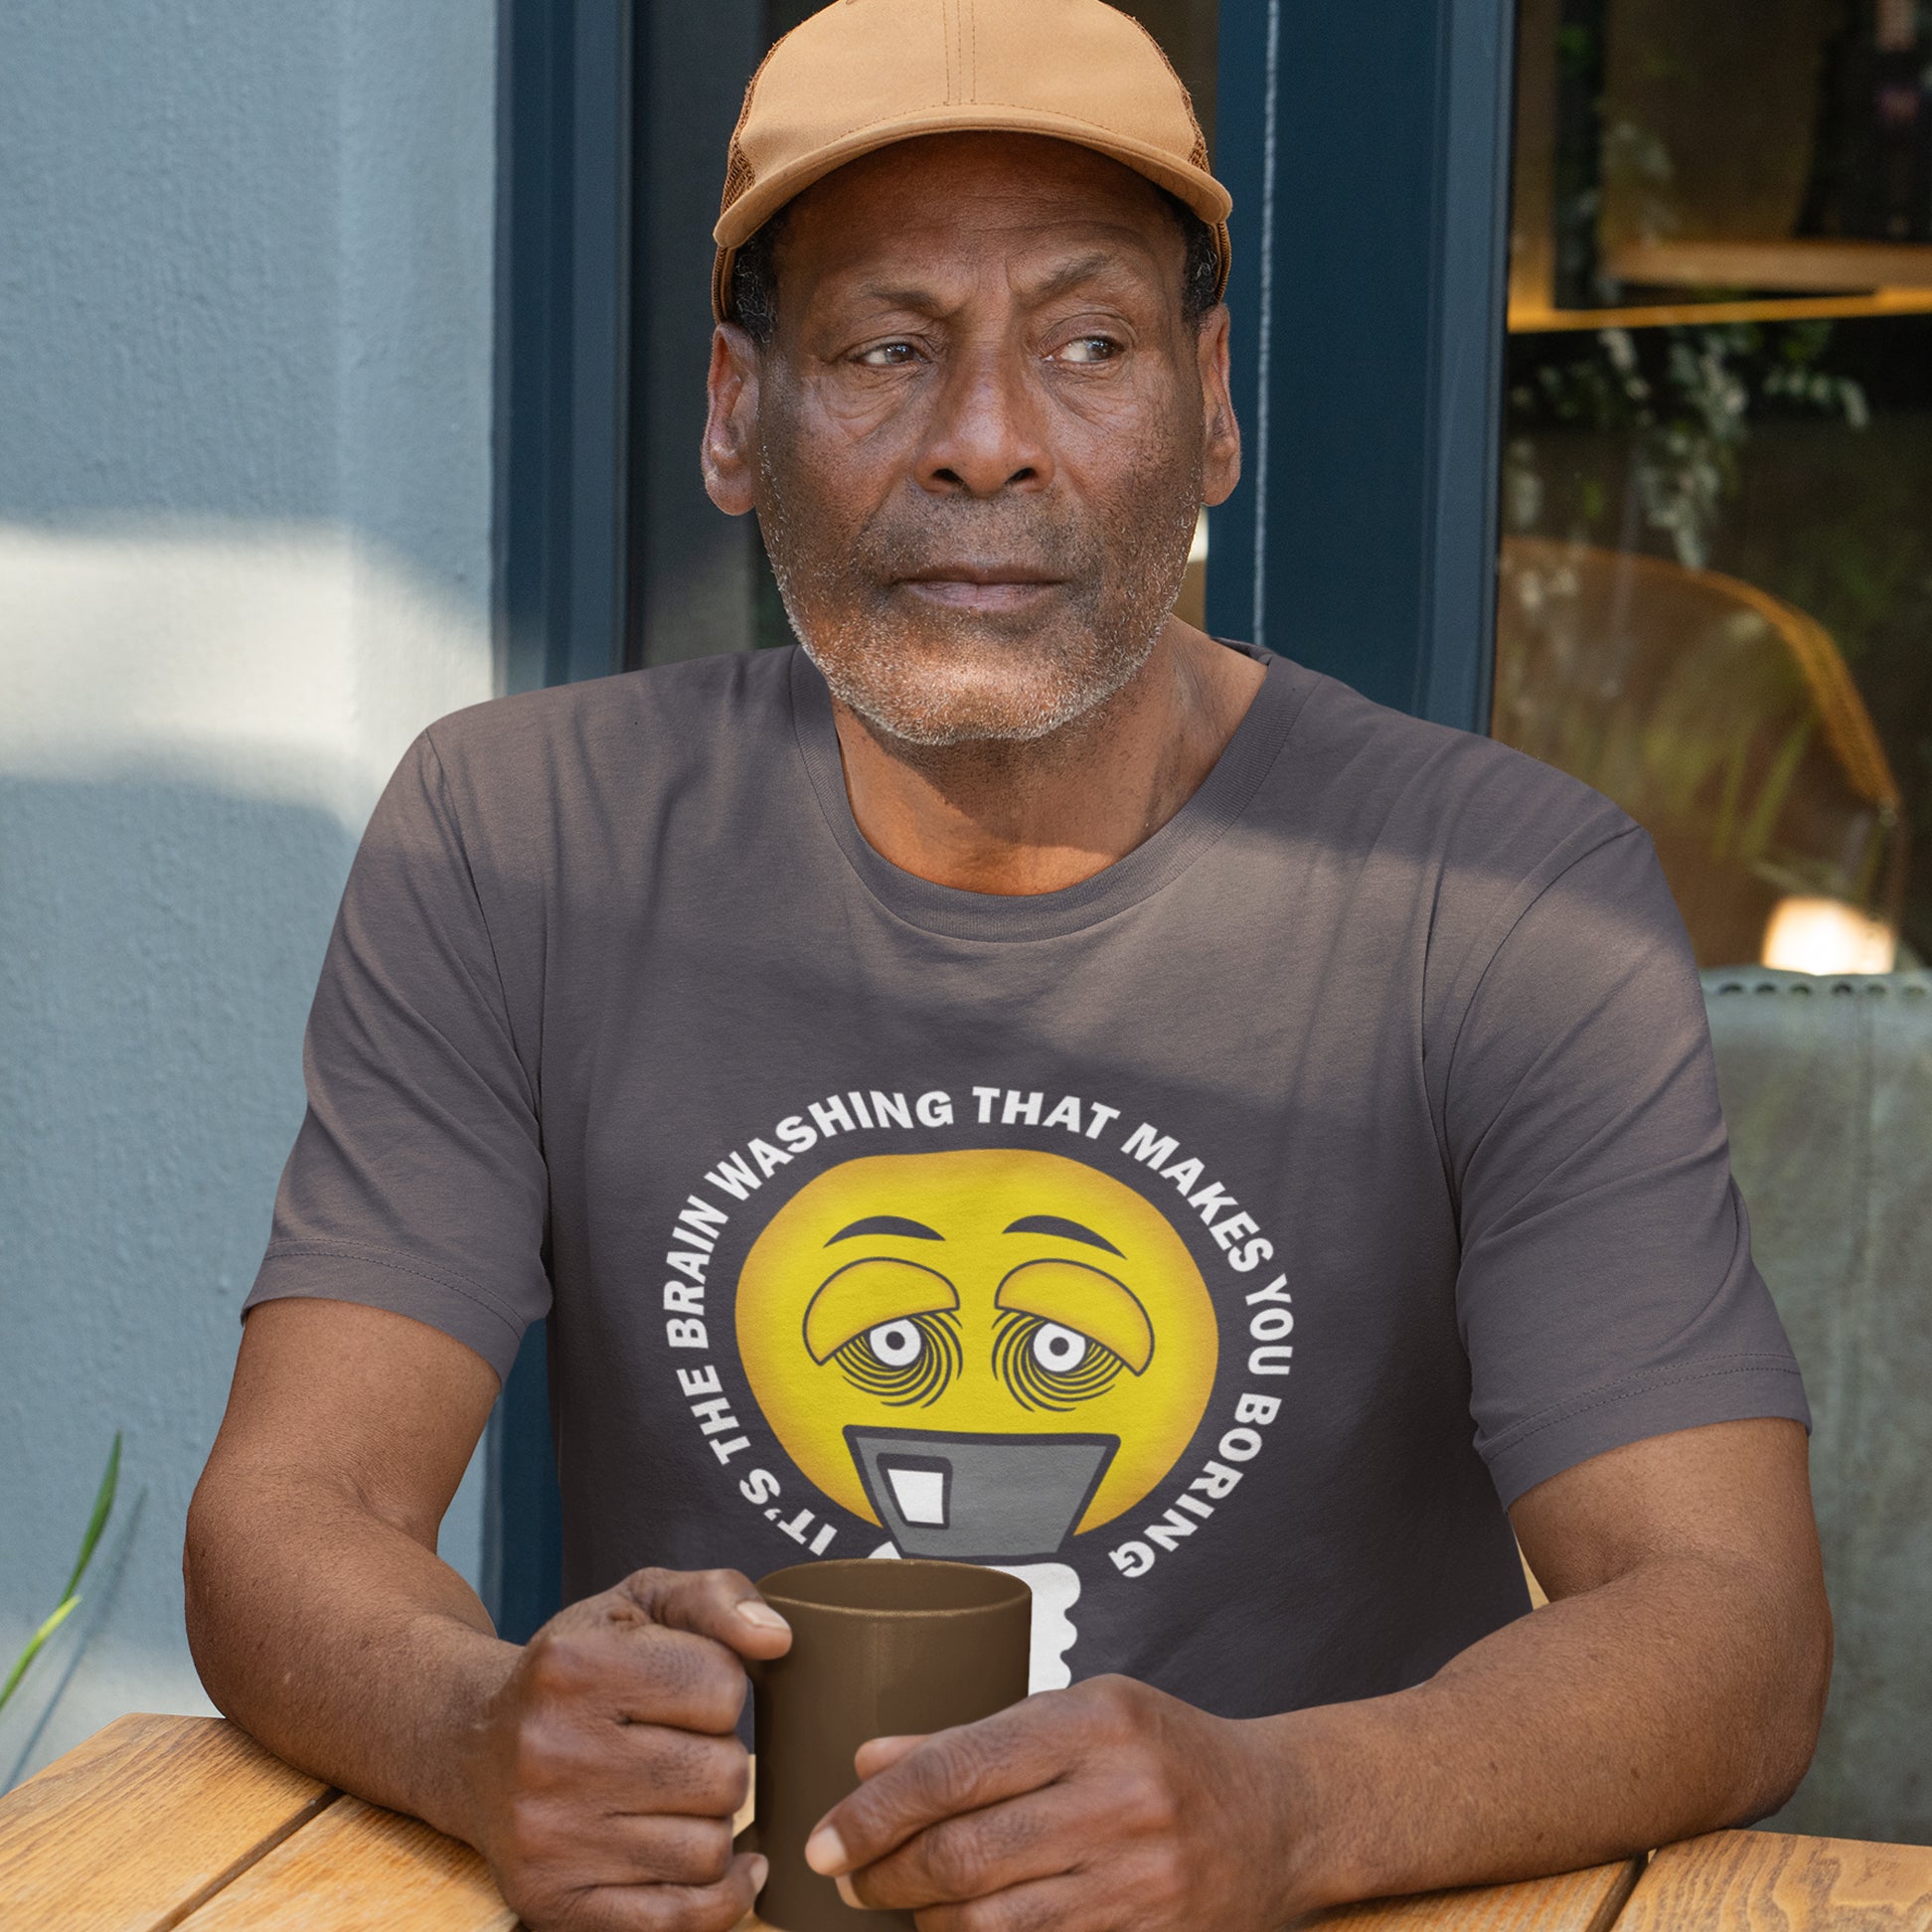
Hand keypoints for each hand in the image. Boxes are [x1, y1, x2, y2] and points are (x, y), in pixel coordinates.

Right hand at [461, 1567, 790, 1931]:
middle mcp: (552, 1753)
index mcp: (574, 1665)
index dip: (723, 1685)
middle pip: (725, 1775)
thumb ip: (719, 1597)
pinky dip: (720, 1899)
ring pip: (709, 1850)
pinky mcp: (551, 1901)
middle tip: (683, 1747)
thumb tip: (777, 1641)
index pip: (723, 1686)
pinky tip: (727, 1867)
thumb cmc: (577, 1667)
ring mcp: (548, 1837)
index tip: (688, 1690)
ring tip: (676, 1796)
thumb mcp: (641, 1602)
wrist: (472, 1744)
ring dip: (713, 1822)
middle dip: (723, 1757)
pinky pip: (676, 1921)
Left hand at [802, 1673, 1294, 1931]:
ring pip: (992, 1923)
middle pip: (964, 1854)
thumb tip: (866, 1760)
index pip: (957, 1767)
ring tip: (900, 1903)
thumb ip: (972, 1738)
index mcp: (1095, 1719)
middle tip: (848, 1878)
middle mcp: (1121, 1795)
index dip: (876, 1811)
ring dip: (925, 1920)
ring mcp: (1142, 1878)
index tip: (824, 1837)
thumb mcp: (1077, 1713)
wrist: (1281, 1816)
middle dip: (885, 1874)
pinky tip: (957, 1929)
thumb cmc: (1161, 1750)